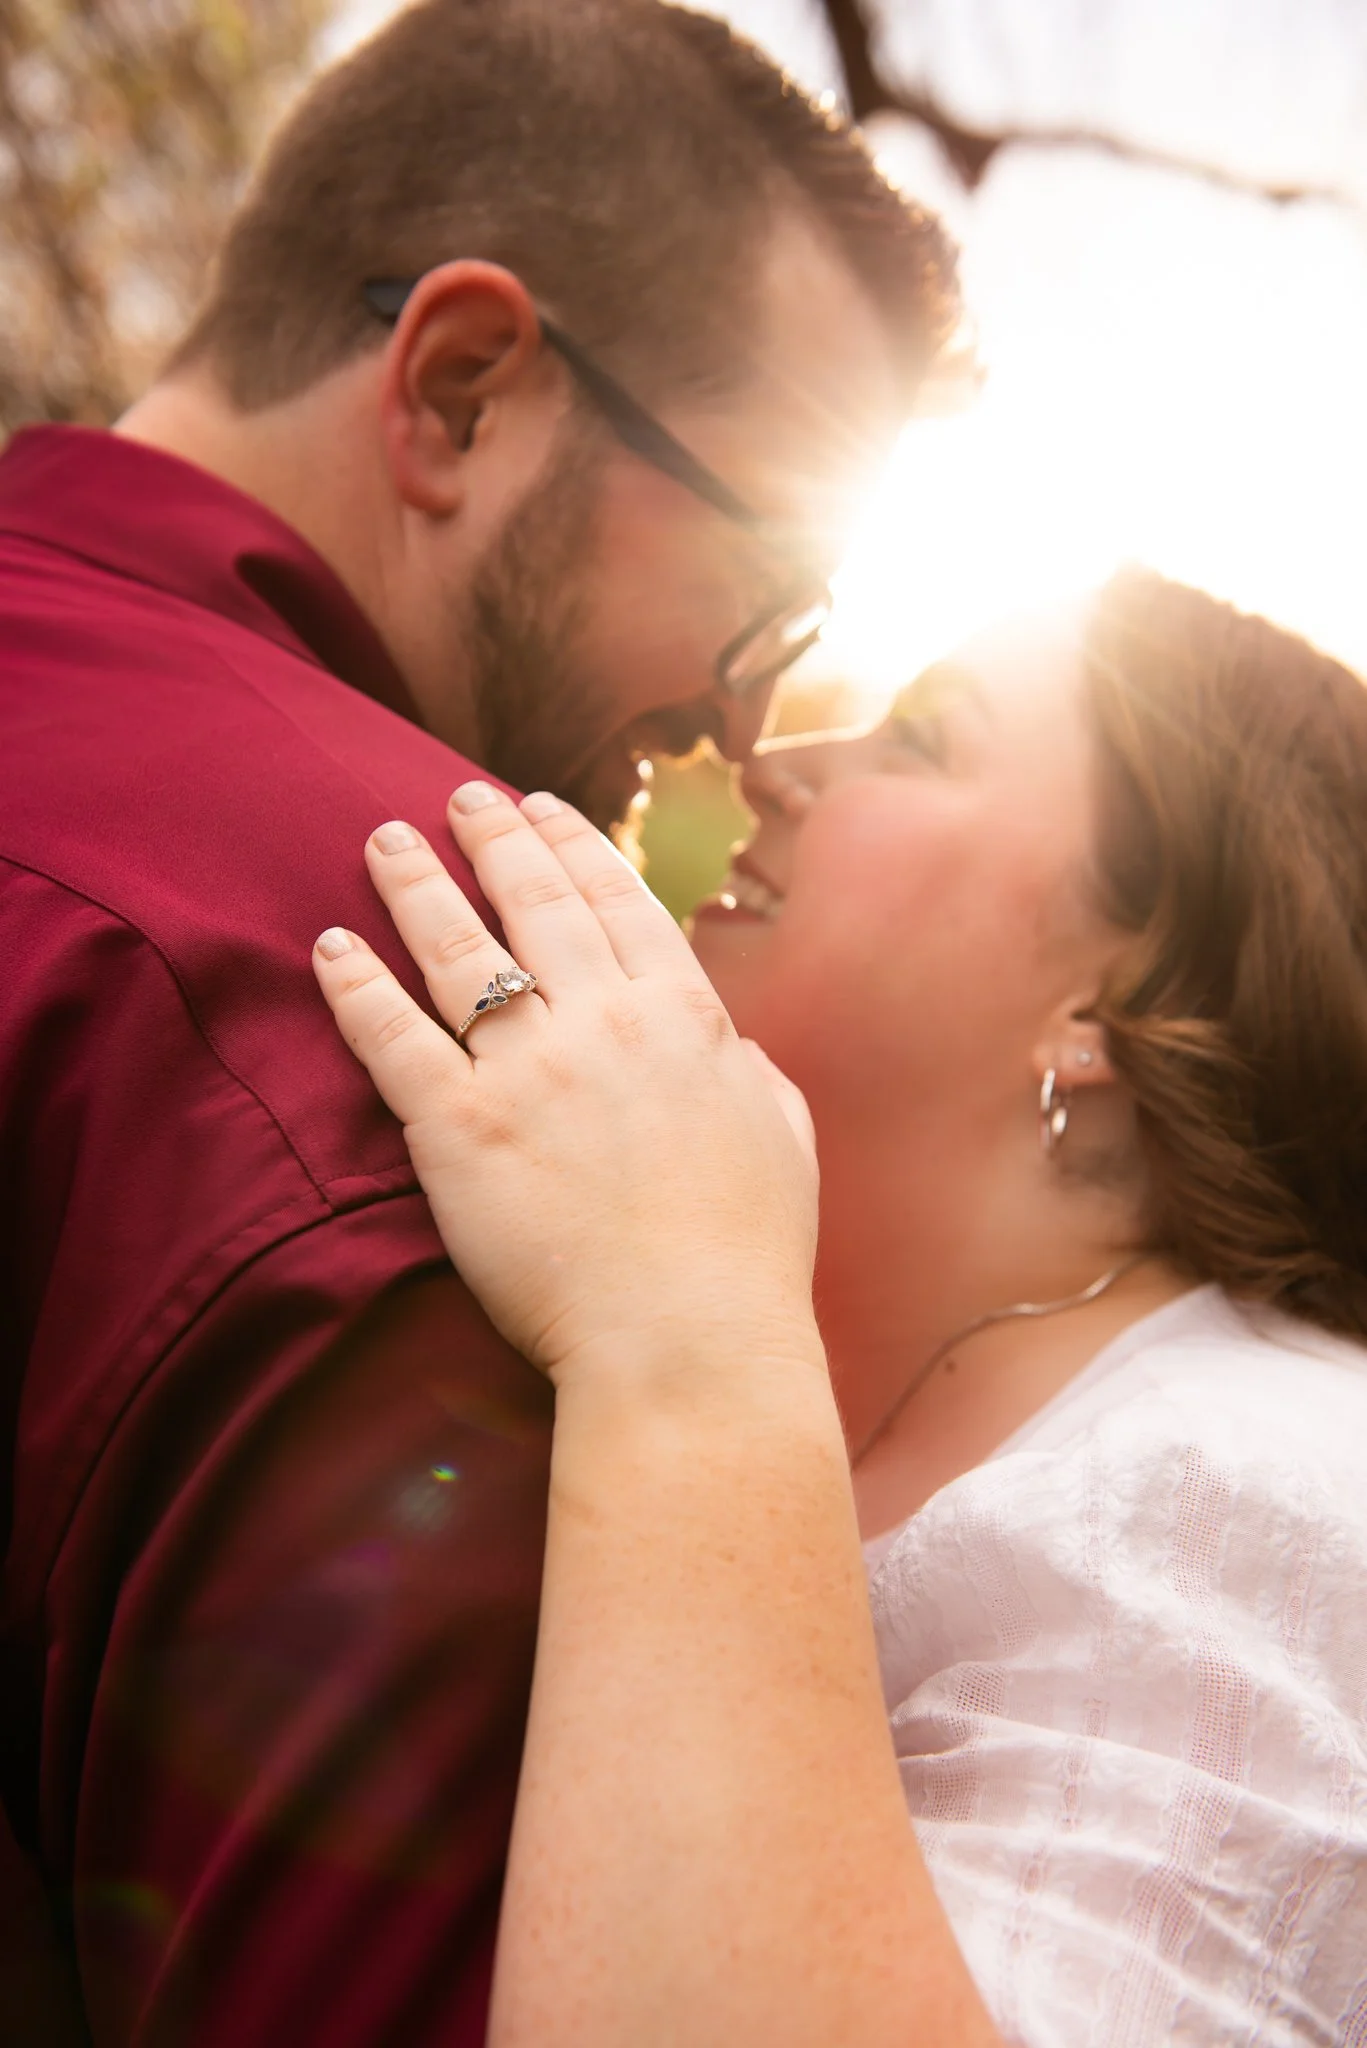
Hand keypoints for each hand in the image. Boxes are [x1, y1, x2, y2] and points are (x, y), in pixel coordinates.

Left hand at [312, 783, 818, 1385]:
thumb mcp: (783, 1137)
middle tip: (461, 798)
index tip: (542, 807)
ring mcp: (527, 1071)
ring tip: (384, 838)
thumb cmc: (748, 1256)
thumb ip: (749, 1073)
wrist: (688, 1339)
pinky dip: (354, 986)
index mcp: (685, 1018)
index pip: (617, 903)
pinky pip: (392, 1038)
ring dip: (416, 884)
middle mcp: (603, 1023)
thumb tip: (730, 1044)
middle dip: (493, 838)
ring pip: (457, 950)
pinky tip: (329, 947)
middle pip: (534, 905)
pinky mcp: (459, 1130)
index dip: (572, 845)